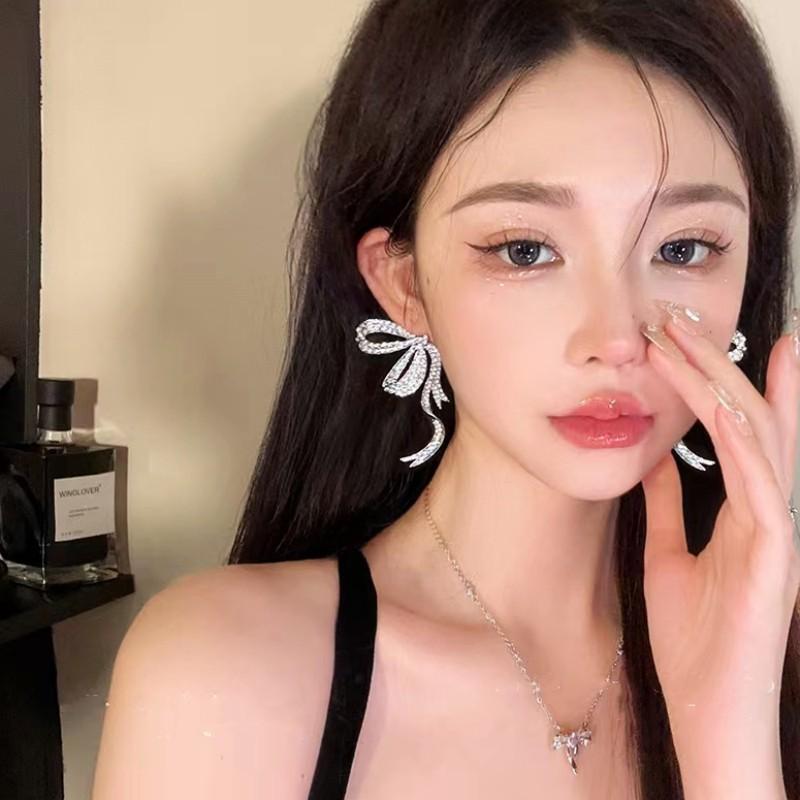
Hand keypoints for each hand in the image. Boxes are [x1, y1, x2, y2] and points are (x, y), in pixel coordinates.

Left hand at [639, 305, 799, 785]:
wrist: (709, 715)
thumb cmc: (695, 644)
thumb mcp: (668, 556)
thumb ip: (668, 508)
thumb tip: (652, 460)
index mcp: (746, 513)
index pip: (741, 432)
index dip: (725, 380)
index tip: (694, 335)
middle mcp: (770, 514)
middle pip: (752, 420)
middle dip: (719, 365)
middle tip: (683, 316)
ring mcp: (778, 535)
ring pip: (760, 440)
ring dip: (724, 386)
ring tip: (691, 338)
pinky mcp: (774, 562)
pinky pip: (761, 488)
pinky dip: (742, 442)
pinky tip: (720, 405)